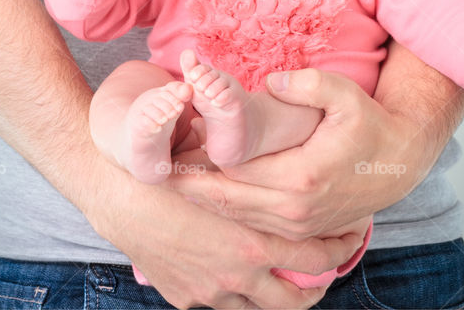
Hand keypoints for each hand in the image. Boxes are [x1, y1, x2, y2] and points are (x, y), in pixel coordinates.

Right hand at [88, 164, 364, 309]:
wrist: (114, 196)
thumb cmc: (166, 174)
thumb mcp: (219, 173)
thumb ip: (258, 182)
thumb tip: (297, 167)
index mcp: (249, 244)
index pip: (313, 257)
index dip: (338, 248)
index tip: (349, 236)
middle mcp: (233, 276)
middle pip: (294, 299)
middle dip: (318, 288)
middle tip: (327, 270)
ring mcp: (208, 292)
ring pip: (259, 308)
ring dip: (278, 294)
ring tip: (288, 277)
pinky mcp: (185, 297)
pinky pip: (223, 304)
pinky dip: (239, 293)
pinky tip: (240, 274)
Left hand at [167, 69, 420, 241]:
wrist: (401, 163)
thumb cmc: (370, 125)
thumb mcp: (345, 96)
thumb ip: (307, 85)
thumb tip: (270, 81)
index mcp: (300, 178)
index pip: (233, 171)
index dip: (200, 159)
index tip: (171, 147)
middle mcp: (294, 210)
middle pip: (225, 199)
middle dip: (190, 185)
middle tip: (157, 169)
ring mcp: (296, 225)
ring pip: (235, 216)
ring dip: (204, 199)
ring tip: (173, 179)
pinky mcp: (299, 230)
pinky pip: (251, 223)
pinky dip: (226, 209)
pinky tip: (207, 191)